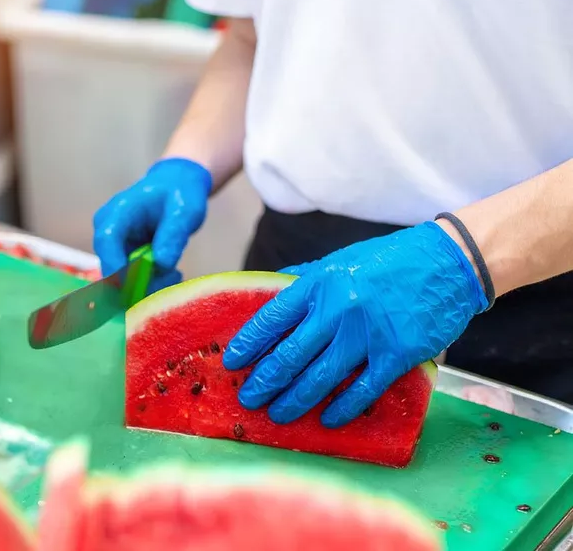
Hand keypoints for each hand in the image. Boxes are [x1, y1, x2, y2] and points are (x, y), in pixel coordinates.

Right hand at [93, 158, 211, 290]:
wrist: (176, 186)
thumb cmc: (179, 192)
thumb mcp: (184, 211)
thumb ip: (173, 235)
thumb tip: (161, 264)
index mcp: (119, 211)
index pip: (106, 241)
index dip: (116, 266)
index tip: (137, 286)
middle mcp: (108, 229)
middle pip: (112, 266)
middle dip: (141, 282)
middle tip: (173, 277)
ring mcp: (113, 246)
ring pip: (122, 279)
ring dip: (149, 284)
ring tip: (175, 273)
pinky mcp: (122, 257)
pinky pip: (131, 279)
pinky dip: (150, 282)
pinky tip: (170, 273)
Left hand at [223, 221, 487, 427]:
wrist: (449, 262)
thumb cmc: (391, 260)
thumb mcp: (339, 261)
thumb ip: (304, 280)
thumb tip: (269, 293)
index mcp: (319, 283)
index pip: (272, 317)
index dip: (248, 343)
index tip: (231, 362)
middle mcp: (337, 309)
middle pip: (290, 355)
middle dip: (264, 381)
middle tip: (248, 399)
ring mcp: (366, 335)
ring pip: (319, 377)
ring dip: (294, 400)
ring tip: (277, 415)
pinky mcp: (396, 355)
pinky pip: (362, 390)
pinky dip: (342, 408)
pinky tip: (327, 420)